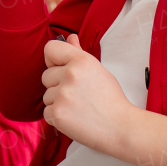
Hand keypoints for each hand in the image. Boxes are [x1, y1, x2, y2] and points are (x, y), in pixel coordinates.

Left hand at [42, 34, 132, 152]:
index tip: (61, 69)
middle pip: (46, 76)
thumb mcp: (98, 70)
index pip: (50, 49)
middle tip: (78, 95)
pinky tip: (74, 119)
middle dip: (57, 86)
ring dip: (58, 103)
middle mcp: (70, 74)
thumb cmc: (111, 99)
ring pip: (46, 96)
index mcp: (81, 60)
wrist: (121, 128)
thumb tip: (70, 38)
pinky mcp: (57, 113)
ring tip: (78, 108)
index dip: (53, 60)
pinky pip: (46, 113)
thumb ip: (79, 53)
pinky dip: (57, 118)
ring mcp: (62, 94)